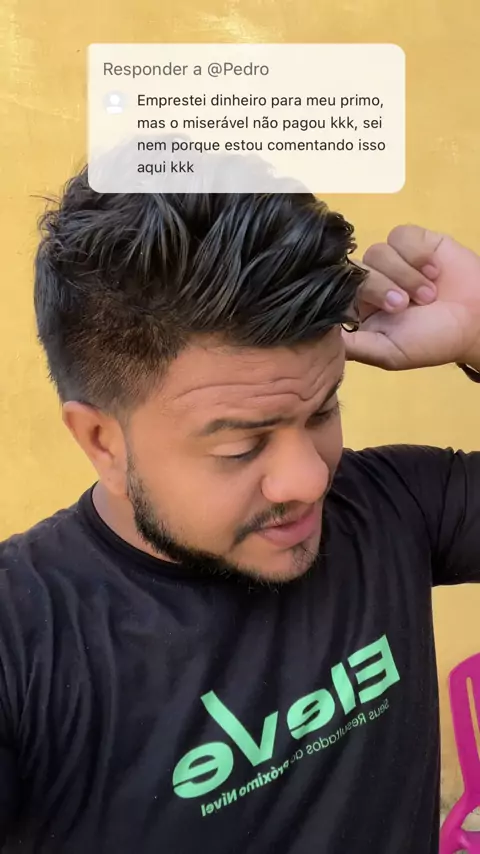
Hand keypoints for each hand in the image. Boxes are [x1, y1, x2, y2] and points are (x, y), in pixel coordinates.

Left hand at [344, 225, 479, 370]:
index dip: (351, 296)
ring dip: (405, 274)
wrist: (479, 321)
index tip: (372, 309)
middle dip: (381, 287)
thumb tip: (317, 334)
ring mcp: (392, 261)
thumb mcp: (388, 353)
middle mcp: (372, 283)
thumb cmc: (434, 341)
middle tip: (405, 306)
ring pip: (378, 252)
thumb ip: (352, 345)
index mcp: (360, 309)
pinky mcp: (414, 242)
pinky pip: (401, 235)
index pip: (338, 292)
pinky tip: (434, 271)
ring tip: (428, 294)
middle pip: (356, 269)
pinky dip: (418, 254)